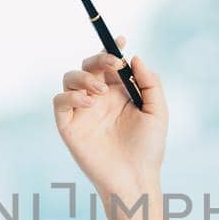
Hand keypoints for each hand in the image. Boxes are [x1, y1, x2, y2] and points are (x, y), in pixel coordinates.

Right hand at [53, 34, 167, 200]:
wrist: (135, 179)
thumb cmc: (148, 148)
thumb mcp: (157, 112)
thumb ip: (150, 83)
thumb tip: (134, 58)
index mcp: (119, 92)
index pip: (110, 64)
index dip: (112, 48)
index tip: (121, 40)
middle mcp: (99, 98)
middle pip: (88, 65)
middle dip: (98, 59)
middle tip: (113, 65)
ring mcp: (82, 111)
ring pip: (70, 78)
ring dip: (84, 77)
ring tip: (100, 92)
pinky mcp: (69, 126)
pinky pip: (60, 101)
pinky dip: (71, 96)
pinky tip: (89, 103)